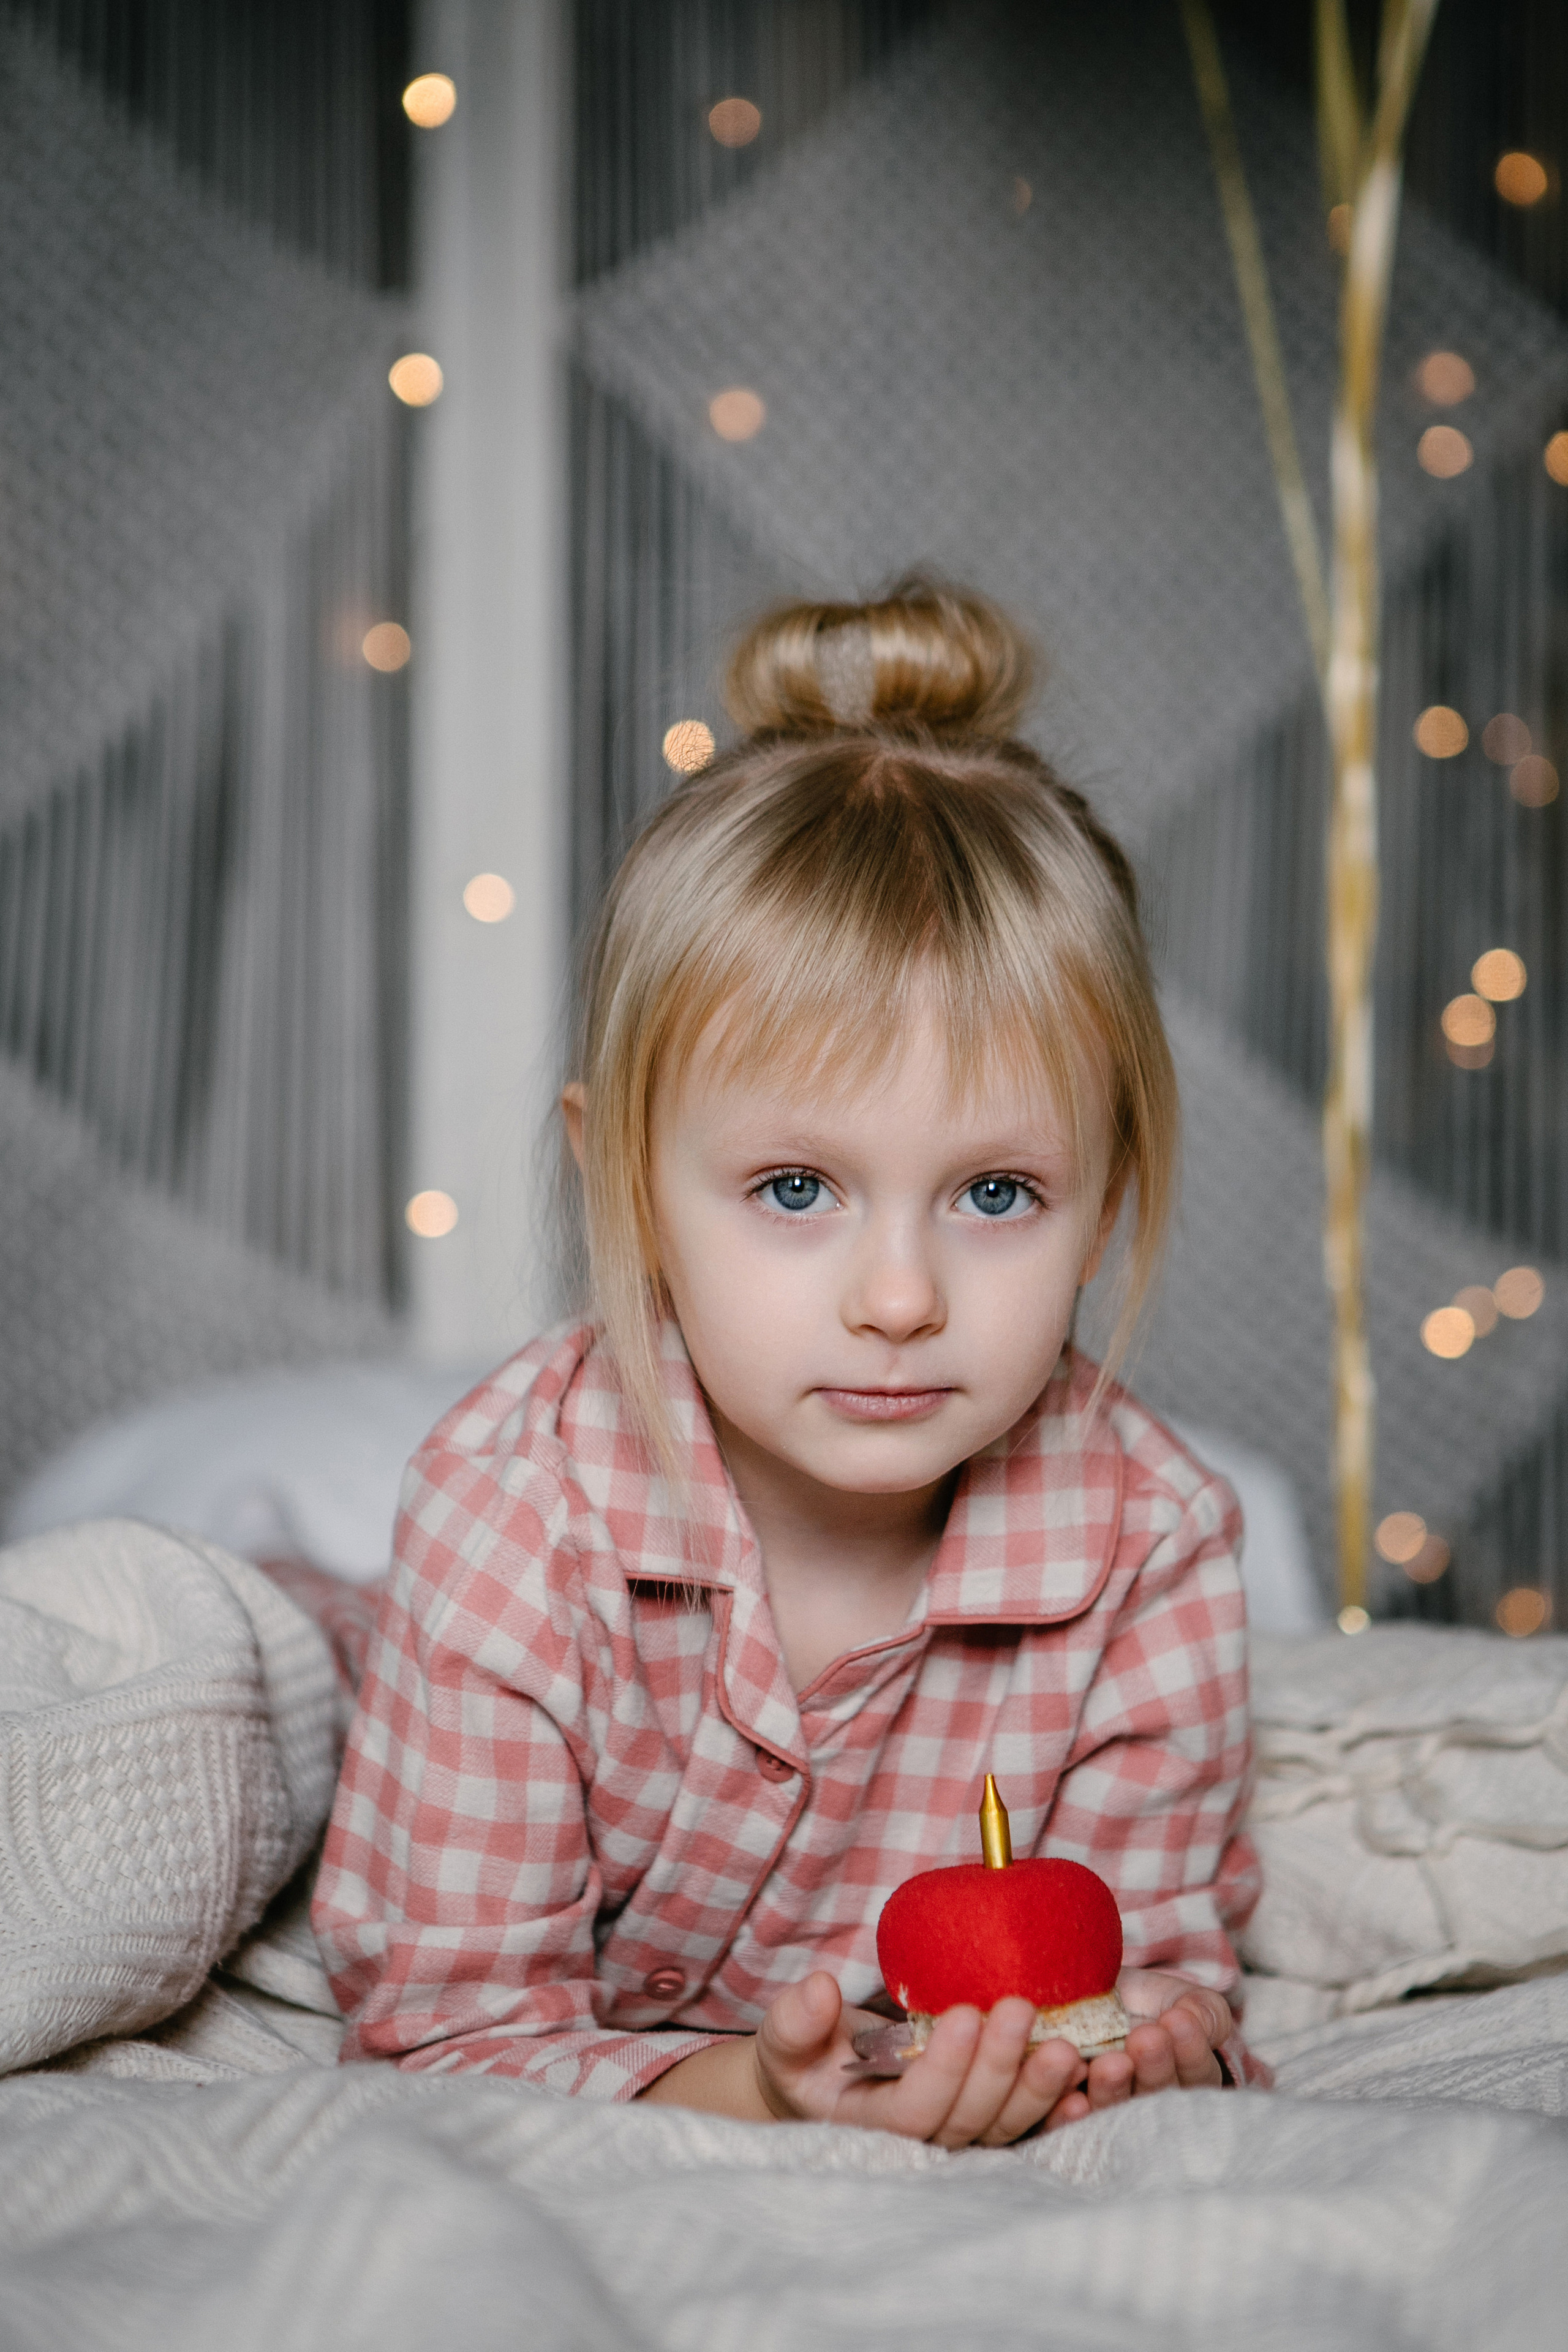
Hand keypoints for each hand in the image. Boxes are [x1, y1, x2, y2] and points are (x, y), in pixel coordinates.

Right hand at [751, 1972, 1088, 2146]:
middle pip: (969, 2119)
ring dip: (1038, 2089)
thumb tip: (821, 1990)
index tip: (960, 2012)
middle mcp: (920, 2143)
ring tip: (1066, 2046)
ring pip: (1005, 2127)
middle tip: (1020, 2008)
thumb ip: (797, 2021)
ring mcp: (957, 2136)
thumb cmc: (807, 2057)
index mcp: (869, 2126)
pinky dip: (1056, 2111)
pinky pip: (1026, 2126)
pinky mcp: (985, 2122)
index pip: (914, 2109)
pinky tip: (1082, 2086)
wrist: (826, 2082)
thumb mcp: (787, 2038)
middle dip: (999, 2065)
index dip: (942, 2068)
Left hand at [1038, 1968, 1232, 2133]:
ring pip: (1112, 2113)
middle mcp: (1147, 2110)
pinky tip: (1074, 2099)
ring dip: (1113, 2090)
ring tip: (1111, 2063)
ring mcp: (1103, 2119)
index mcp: (1183, 2082)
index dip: (1190, 2051)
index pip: (1196, 2075)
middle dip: (1154, 2067)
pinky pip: (1065, 2129)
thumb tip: (1197, 2018)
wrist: (1074, 1997)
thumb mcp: (1174, 1997)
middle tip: (1147, 2038)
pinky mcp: (1062, 2122)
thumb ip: (1203, 2011)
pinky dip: (1069, 2116)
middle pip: (1156, 2099)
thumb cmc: (1136, 2001)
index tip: (1178, 2019)